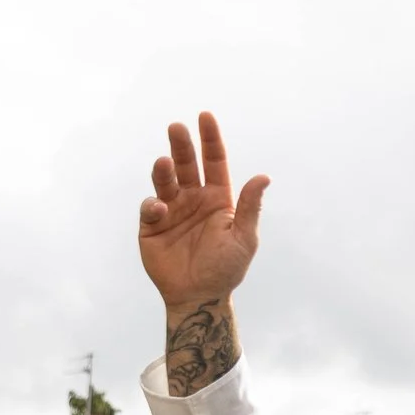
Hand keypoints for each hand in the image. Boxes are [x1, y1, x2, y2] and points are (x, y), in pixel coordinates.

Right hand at [141, 113, 262, 392]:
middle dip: (181, 145)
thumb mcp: (244, 238)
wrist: (199, 297)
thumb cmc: (226, 269)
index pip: (213, 162)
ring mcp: (171, 210)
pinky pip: (150, 207)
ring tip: (164, 163)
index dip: (210, 139)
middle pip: (186, 164)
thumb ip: (250, 207)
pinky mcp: (151, 226)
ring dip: (163, 169)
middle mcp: (193, 199)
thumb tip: (264, 176)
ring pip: (165, 180)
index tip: (205, 117)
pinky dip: (153, 204)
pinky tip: (160, 209)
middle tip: (176, 127)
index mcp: (217, 198)